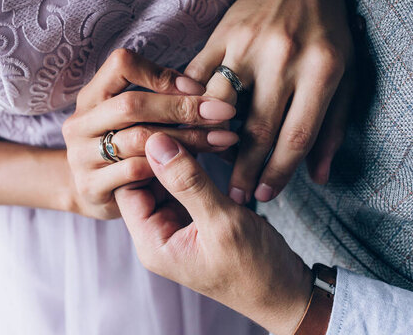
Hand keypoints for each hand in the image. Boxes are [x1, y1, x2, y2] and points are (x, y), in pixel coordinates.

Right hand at [62, 49, 238, 219]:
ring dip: (187, 137)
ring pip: (138, 139)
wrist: (89, 195)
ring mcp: (81, 156)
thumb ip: (159, 102)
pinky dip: (169, 165)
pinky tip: (196, 166)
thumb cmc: (123, 149)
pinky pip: (135, 171)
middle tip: (222, 112)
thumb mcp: (133, 120)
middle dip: (182, 107)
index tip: (197, 88)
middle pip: (132, 104)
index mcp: (92, 96)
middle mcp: (81, 123)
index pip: (121, 64)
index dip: (161, 74)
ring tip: (221, 139)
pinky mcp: (90, 186)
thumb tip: (203, 90)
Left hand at [115, 132, 312, 334]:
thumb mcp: (222, 222)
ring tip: (195, 125)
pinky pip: (182, 184)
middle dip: (160, 150)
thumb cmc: (256, 269)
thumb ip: (188, 182)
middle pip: (142, 179)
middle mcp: (155, 233)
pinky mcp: (192, 217)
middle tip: (181, 118)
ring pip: (163, 178)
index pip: (126, 185)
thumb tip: (156, 142)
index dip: (140, 154)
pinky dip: (193, 164)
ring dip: (178, 154)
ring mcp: (174, 225)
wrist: (286, 293)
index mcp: (151, 241)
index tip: (162, 124)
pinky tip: (205, 142)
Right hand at [185, 0, 353, 202]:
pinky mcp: (221, 33)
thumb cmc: (329, 31)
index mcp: (321, 70)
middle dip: (244, 170)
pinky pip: (198, 75)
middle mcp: (283, 58)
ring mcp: (247, 43)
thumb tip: (318, 177)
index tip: (265, 196)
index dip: (278, 173)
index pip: (295, 136)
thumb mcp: (348, 76)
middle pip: (255, 128)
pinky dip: (191, 102)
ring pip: (217, 104)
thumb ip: (332, 128)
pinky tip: (191, 122)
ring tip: (212, 163)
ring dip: (212, 138)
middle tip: (235, 196)